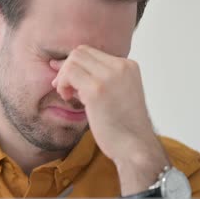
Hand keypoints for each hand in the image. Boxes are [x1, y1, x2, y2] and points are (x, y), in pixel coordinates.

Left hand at [50, 45, 169, 194]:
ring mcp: (109, 77)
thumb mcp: (119, 94)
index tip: (67, 78)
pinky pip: (70, 74)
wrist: (136, 146)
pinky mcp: (96, 90)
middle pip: (81, 52)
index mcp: (128, 66)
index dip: (75, 63)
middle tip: (63, 88)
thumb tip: (72, 69)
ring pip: (74, 60)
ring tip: (67, 95)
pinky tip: (68, 98)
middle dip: (67, 67)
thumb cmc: (125, 127)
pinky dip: (63, 84)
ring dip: (64, 76)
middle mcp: (121, 67)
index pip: (93, 52)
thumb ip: (102, 80)